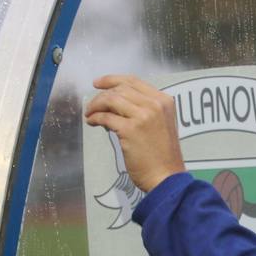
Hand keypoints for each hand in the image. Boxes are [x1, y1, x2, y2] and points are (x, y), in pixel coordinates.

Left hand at [84, 75, 186, 192]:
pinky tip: (93, 122)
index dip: (112, 79)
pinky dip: (95, 118)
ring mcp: (143, 116)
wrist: (166, 176)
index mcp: (164, 101)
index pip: (134, 81)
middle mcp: (155, 105)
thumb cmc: (163, 156)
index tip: (99, 83)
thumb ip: (146, 110)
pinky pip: (106, 117)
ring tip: (90, 114)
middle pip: (120, 89)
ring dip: (96, 105)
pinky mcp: (130, 130)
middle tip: (92, 104)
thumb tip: (117, 103)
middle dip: (101, 94)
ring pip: (111, 99)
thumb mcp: (162, 124)